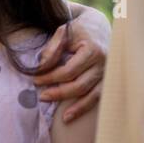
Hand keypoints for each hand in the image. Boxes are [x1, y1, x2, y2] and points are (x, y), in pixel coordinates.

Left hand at [32, 6, 109, 122]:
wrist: (98, 26)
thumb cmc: (78, 29)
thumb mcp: (64, 31)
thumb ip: (52, 48)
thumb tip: (41, 66)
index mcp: (92, 49)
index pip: (68, 70)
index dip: (50, 77)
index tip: (35, 79)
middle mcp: (103, 63)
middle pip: (79, 85)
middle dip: (59, 92)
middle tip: (42, 96)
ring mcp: (107, 73)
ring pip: (90, 94)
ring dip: (74, 107)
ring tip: (60, 116)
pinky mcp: (108, 79)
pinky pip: (97, 97)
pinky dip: (84, 107)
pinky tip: (70, 116)